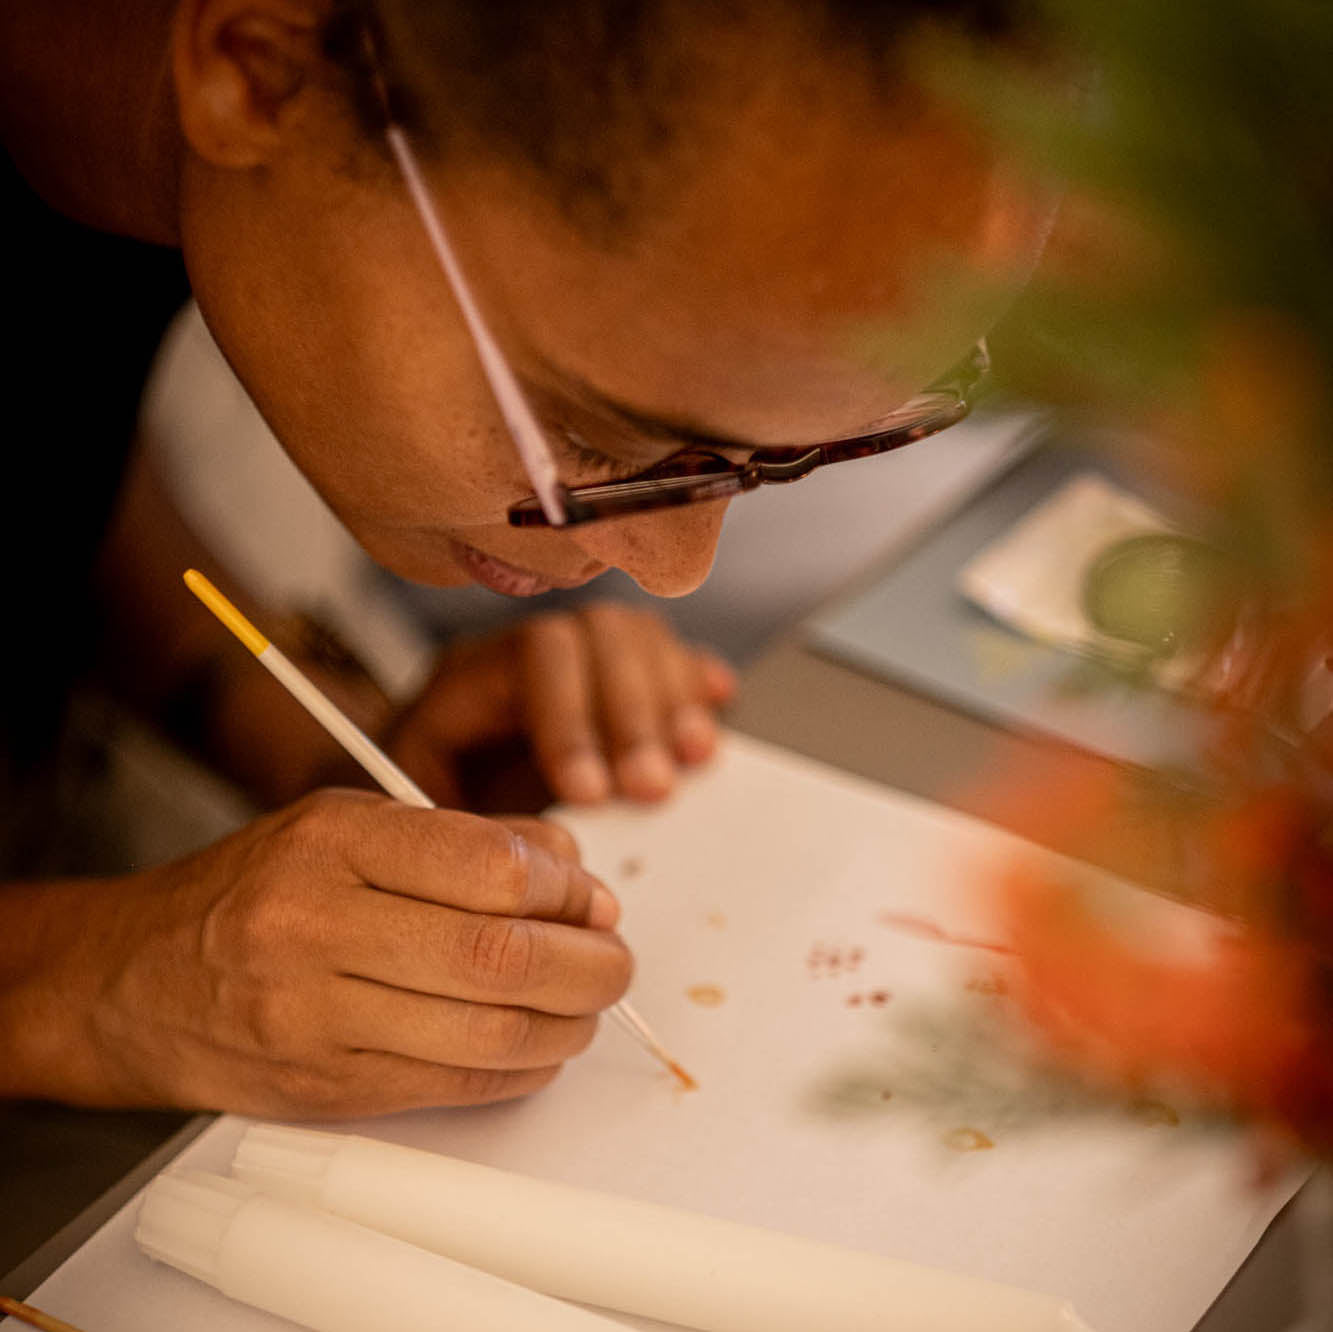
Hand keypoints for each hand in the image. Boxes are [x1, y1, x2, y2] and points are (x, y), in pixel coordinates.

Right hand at [13, 792, 629, 1116]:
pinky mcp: (322, 1084)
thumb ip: (468, 841)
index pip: (492, 867)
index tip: (590, 897)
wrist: (133, 979)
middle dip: (589, 963)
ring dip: (567, 1023)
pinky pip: (452, 1085)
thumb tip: (581, 879)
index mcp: (335, 841)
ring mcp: (315, 1013)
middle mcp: (318, 923)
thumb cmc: (257, 889)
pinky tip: (539, 1046)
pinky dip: (520, 1069)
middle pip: (501, 954)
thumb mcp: (351, 826)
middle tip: (613, 959)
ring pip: (487, 1031)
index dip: (567, 889)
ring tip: (585, 1004)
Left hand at [386, 603, 736, 806]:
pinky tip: (715, 703)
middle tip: (652, 788)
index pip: (533, 656)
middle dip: (631, 714)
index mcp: (469, 677)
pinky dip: (695, 680)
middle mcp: (528, 655)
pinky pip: (667, 657)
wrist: (412, 826)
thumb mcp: (429, 829)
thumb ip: (482, 831)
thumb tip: (548, 848)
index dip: (572, 719)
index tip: (590, 794)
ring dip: (671, 699)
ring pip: (637, 638)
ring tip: (691, 760)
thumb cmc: (421, 827)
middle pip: (597, 636)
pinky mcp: (616, 686)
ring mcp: (578, 663)